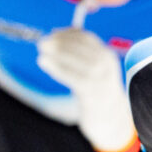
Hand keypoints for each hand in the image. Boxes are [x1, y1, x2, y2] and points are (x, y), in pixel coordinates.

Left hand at [36, 27, 134, 151]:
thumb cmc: (97, 91)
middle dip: (60, 42)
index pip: (87, 38)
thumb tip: (55, 36)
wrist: (111, 118)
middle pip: (81, 47)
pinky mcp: (91, 92)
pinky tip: (43, 62)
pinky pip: (71, 76)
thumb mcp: (95, 70)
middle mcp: (106, 65)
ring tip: (41, 51)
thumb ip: (81, 54)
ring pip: (76, 60)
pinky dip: (56, 67)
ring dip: (56, 53)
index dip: (68, 33)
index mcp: (108, 56)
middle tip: (42, 42)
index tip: (53, 33)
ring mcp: (100, 79)